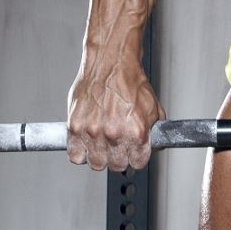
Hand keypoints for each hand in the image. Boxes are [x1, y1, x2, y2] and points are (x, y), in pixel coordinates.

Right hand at [67, 57, 161, 172]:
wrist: (111, 63)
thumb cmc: (130, 81)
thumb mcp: (153, 108)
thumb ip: (154, 131)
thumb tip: (155, 146)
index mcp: (136, 132)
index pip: (137, 163)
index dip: (136, 158)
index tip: (133, 153)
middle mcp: (114, 134)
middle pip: (116, 166)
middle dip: (119, 158)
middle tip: (117, 148)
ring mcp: (93, 132)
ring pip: (96, 164)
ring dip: (100, 157)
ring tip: (102, 146)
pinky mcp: (75, 127)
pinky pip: (75, 155)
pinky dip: (80, 153)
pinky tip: (88, 144)